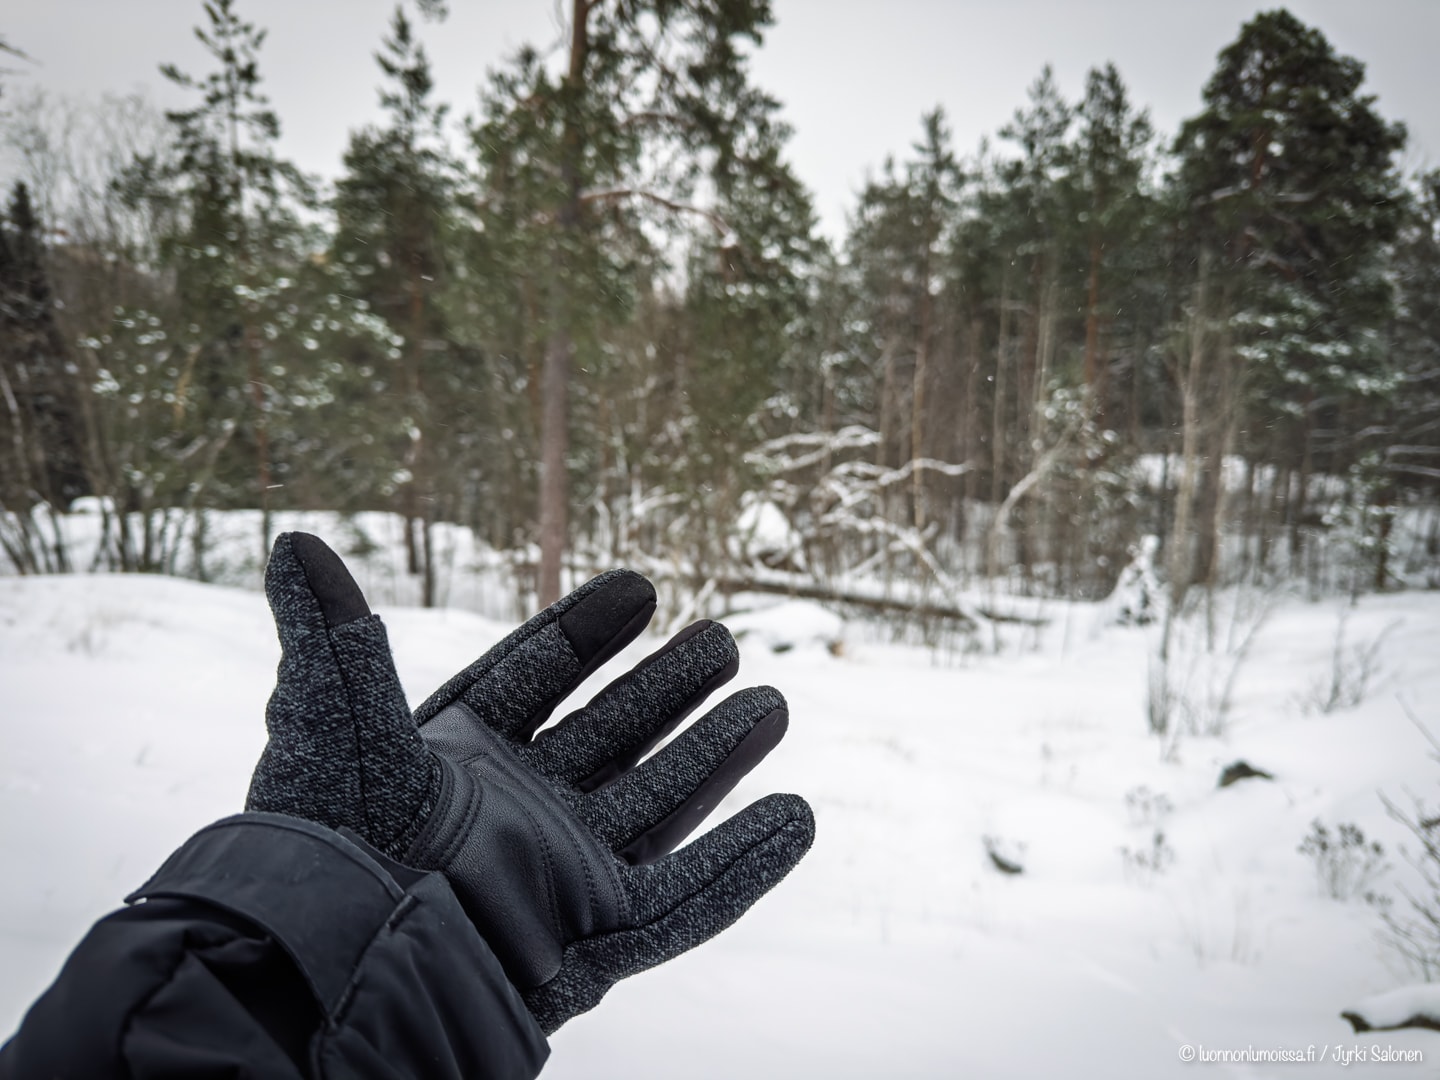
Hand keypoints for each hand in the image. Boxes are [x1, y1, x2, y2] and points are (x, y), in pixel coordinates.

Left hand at [247, 533, 814, 1032]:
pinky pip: (686, 903)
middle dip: (668, 691)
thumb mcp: (333, 725)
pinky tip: (796, 818)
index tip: (640, 587)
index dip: (585, 633)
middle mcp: (513, 815)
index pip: (532, 681)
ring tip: (772, 705)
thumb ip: (334, 639)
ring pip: (658, 807)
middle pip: (609, 739)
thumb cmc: (327, 848)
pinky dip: (744, 866)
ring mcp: (557, 877)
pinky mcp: (593, 938)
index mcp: (453, 762)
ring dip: (719, 760)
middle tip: (724, 639)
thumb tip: (295, 543)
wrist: (340, 965)